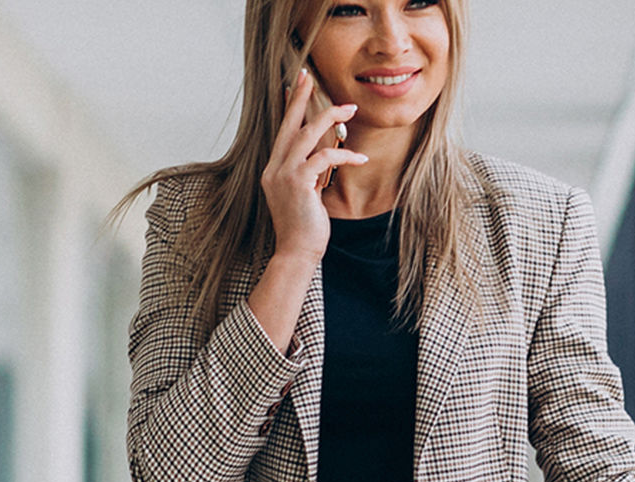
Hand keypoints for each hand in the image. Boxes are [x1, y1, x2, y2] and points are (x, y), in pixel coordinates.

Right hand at [260, 69, 365, 261]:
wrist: (296, 253)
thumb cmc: (304, 228)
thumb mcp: (304, 196)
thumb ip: (308, 175)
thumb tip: (322, 160)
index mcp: (274, 169)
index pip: (282, 131)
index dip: (288, 107)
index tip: (294, 85)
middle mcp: (274, 168)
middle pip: (288, 124)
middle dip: (300, 97)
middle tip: (308, 76)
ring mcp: (283, 174)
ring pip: (306, 134)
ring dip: (329, 117)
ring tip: (350, 109)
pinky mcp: (298, 183)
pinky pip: (323, 157)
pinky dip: (344, 154)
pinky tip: (360, 158)